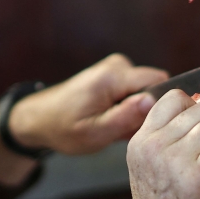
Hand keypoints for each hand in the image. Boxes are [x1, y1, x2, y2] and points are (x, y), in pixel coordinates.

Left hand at [7, 54, 167, 155]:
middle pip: (153, 88)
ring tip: (112, 127)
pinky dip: (126, 109)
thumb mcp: (95, 133)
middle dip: (144, 112)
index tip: (141, 126)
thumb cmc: (63, 128)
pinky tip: (109, 120)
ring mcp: (116, 68)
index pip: (158, 82)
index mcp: (112, 76)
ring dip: (134, 113)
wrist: (41, 118)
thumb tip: (153, 102)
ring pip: (145, 92)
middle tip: (121, 131)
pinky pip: (135, 92)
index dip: (158, 106)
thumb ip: (125, 118)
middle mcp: (117, 65)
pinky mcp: (114, 74)